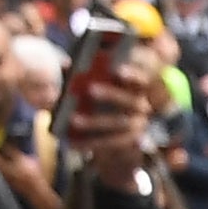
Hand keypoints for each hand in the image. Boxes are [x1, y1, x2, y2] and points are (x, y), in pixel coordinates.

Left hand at [59, 74, 157, 192]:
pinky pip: (109, 144)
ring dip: (94, 122)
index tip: (116, 70)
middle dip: (111, 94)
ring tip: (73, 119)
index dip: (131, 75)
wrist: (116, 134)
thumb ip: (84, 76)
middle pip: (130, 101)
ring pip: (117, 124)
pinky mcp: (127, 144)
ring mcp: (137, 127)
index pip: (140, 80)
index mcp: (137, 89)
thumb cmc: (103, 100)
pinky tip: (73, 143)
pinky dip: (90, 143)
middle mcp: (142, 108)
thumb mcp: (98, 87)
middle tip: (90, 89)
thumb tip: (65, 65)